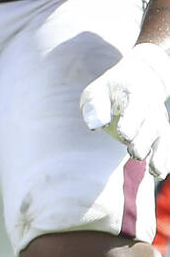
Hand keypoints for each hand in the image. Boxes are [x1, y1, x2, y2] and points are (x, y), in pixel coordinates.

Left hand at [80, 43, 169, 178]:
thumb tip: (95, 125)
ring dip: (160, 156)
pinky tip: (157, 173)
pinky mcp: (162, 135)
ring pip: (164, 139)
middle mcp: (152, 109)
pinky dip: (164, 161)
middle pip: (152, 126)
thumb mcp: (97, 92)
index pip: (136, 107)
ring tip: (154, 171)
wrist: (138, 83)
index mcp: (136, 94)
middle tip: (134, 153)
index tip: (124, 135)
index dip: (131, 121)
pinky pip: (166, 148)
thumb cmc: (111, 91)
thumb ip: (95, 106)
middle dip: (144, 141)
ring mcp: (160, 123)